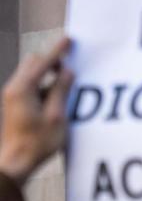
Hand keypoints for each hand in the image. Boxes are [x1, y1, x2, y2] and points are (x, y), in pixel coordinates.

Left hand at [0, 37, 73, 184]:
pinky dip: (44, 86)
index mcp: (23, 89)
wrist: (15, 161)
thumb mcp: (57, 115)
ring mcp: (13, 97)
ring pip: (31, 75)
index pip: (43, 63)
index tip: (69, 40)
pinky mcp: (15, 105)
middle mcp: (14, 89)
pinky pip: (30, 86)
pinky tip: (55, 99)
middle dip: (51, 61)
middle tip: (69, 66)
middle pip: (33, 63)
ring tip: (65, 86)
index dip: (58, 51)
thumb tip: (67, 72)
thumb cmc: (37, 142)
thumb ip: (61, 90)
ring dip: (48, 75)